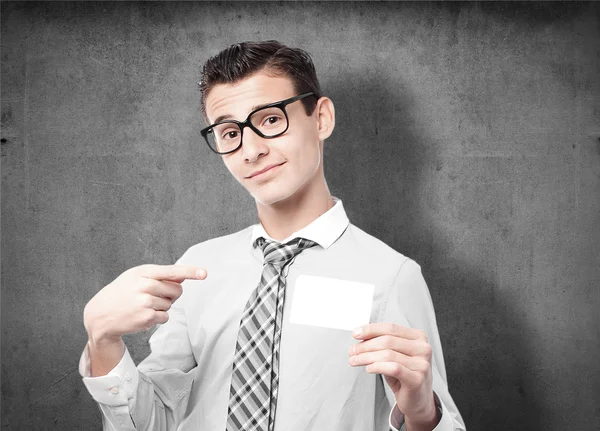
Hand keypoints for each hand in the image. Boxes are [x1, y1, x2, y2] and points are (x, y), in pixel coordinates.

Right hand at [83, 264, 206, 342]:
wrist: (101, 314)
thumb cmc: (122, 292)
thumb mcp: (136, 277)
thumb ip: (160, 275)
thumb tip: (183, 276)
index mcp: (144, 272)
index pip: (172, 271)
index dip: (190, 272)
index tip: (204, 273)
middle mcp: (145, 285)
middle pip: (177, 290)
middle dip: (170, 294)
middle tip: (153, 296)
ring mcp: (146, 302)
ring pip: (171, 304)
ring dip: (161, 306)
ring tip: (142, 305)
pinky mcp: (148, 317)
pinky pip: (166, 316)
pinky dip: (158, 317)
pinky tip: (142, 315)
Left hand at [349, 323, 438, 428]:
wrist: (419, 400)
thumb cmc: (405, 375)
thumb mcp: (394, 354)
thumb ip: (381, 343)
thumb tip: (360, 335)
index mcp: (418, 337)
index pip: (391, 328)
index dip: (371, 330)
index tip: (356, 334)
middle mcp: (423, 348)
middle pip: (388, 340)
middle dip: (365, 345)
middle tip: (352, 351)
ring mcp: (422, 364)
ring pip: (388, 354)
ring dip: (366, 357)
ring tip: (355, 360)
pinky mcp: (418, 379)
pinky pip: (393, 368)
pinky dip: (377, 366)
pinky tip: (369, 368)